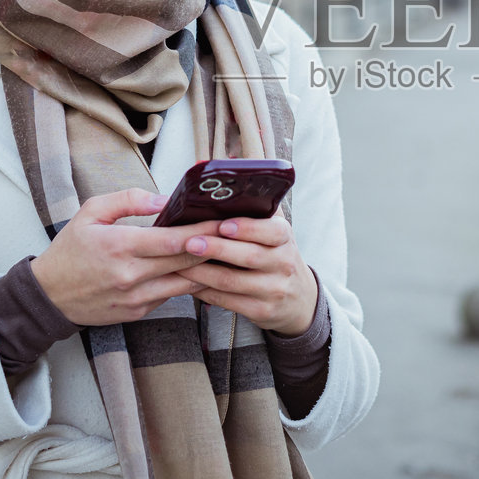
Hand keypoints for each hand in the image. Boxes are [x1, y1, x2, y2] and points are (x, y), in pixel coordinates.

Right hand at [30, 188, 222, 326]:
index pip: (173, 239)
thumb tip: (163, 200)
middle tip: (237, 234)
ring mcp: (135, 298)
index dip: (203, 231)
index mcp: (119, 246)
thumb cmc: (70, 250)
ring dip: (206, 269)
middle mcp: (130, 275)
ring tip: (228, 254)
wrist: (48, 296)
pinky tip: (201, 271)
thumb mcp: (90, 212)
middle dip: (214, 247)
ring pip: (184, 283)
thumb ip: (128, 200)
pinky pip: (170, 296)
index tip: (225, 221)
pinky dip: (186, 283)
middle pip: (185, 261)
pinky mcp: (137, 312)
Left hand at [177, 216, 317, 334]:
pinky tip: (189, 283)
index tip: (223, 225)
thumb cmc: (276, 256)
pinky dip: (205, 292)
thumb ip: (258, 205)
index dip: (247, 227)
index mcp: (285, 238)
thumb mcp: (276, 231)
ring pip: (232, 281)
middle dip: (217, 248)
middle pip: (249, 256)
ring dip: (203, 273)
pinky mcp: (262, 310)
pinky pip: (228, 301)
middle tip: (190, 242)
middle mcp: (283, 263)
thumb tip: (233, 167)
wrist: (298, 299)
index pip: (273, 230)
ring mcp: (274, 289)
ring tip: (180, 264)